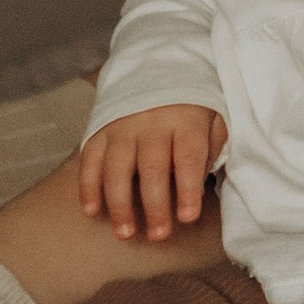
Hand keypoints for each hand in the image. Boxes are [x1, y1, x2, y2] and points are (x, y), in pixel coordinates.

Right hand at [80, 104, 226, 242]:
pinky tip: (92, 211)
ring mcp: (122, 126)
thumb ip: (213, 149)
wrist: (159, 69)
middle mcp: (152, 123)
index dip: (187, 188)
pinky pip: (90, 160)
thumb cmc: (191, 109)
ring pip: (117, 167)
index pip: (187, 157)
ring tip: (125, 233)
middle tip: (158, 235)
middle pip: (152, 167)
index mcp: (185, 120)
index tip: (188, 217)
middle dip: (155, 205)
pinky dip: (88, 187)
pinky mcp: (100, 130)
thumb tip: (204, 184)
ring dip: (119, 203)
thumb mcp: (214, 119)